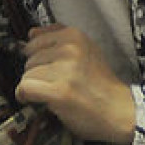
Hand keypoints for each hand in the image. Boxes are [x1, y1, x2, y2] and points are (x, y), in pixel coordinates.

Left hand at [15, 24, 135, 144]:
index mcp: (75, 35)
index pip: (35, 40)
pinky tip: (36, 100)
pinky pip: (25, 88)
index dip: (38, 58)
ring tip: (53, 93)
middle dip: (37, 73)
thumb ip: (59, 39)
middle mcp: (69, 48)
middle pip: (29, 58)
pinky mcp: (59, 91)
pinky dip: (25, 96)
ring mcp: (65, 69)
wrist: (119, 111)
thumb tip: (30, 33)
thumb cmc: (101, 85)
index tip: (47, 69)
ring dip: (34, 86)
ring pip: (26, 74)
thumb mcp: (86, 51)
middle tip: (55, 84)